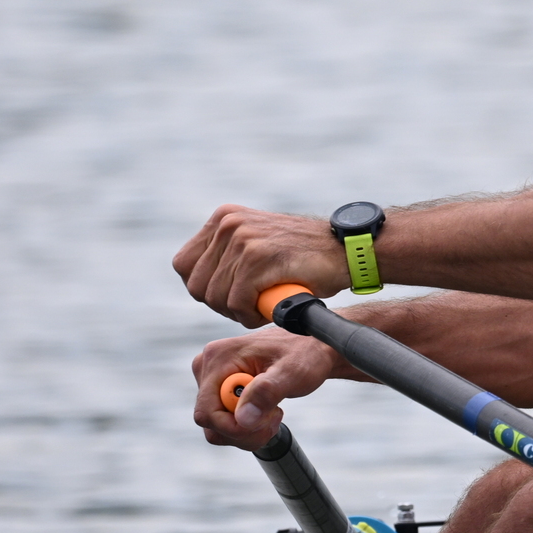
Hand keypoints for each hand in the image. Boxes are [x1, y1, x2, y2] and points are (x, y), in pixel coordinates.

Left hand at [173, 203, 347, 326]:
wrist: (347, 251)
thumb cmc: (305, 258)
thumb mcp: (257, 244)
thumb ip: (227, 257)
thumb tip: (197, 286)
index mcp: (223, 218)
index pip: (184, 265)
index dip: (205, 287)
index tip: (230, 295)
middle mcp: (228, 223)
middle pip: (196, 285)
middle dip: (221, 304)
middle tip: (250, 305)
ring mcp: (242, 238)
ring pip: (216, 297)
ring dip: (239, 312)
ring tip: (265, 304)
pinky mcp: (257, 257)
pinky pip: (236, 302)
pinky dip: (252, 315)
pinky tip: (272, 307)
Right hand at [191, 326, 342, 448]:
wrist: (312, 350)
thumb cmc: (305, 354)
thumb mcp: (293, 371)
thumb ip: (268, 391)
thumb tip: (243, 418)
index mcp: (218, 357)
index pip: (207, 412)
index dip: (233, 428)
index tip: (265, 421)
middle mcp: (208, 367)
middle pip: (211, 423)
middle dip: (245, 430)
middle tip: (275, 417)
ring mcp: (213, 380)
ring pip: (218, 428)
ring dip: (248, 431)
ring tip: (273, 413)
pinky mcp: (221, 391)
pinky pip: (225, 424)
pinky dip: (246, 427)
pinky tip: (267, 412)